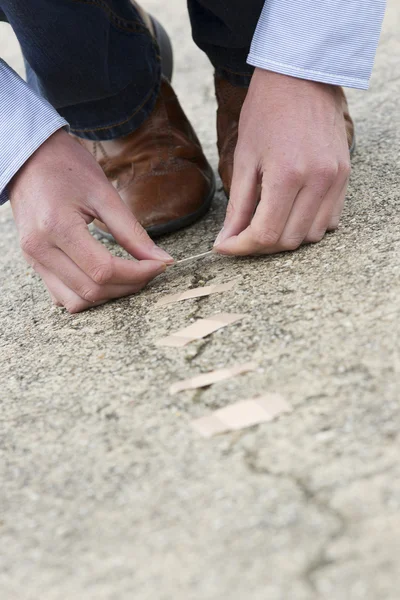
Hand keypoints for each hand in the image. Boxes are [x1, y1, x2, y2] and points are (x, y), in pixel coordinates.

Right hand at [10, 129, 172, 312]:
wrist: (29, 158)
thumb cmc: (66, 167)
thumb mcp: (104, 194)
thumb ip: (132, 231)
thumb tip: (161, 259)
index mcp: (57, 227)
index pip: (104, 270)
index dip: (138, 273)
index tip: (159, 265)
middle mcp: (40, 249)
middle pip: (92, 290)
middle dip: (128, 285)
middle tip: (150, 270)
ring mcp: (33, 259)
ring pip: (76, 301)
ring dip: (108, 296)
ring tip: (129, 276)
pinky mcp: (33, 263)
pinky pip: (61, 295)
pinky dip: (86, 294)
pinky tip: (104, 278)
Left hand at [214, 69, 350, 254]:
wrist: (301, 76)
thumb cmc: (266, 112)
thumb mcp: (244, 158)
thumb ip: (237, 206)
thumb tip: (227, 240)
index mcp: (287, 174)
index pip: (266, 234)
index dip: (241, 248)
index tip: (225, 247)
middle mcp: (317, 181)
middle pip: (289, 241)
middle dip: (260, 245)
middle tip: (241, 235)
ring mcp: (335, 179)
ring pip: (311, 235)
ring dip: (285, 237)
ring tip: (266, 222)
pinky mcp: (345, 176)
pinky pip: (330, 221)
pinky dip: (308, 225)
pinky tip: (290, 212)